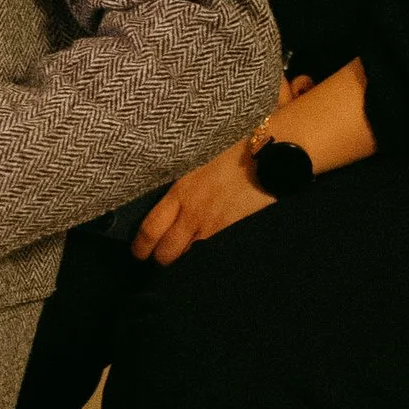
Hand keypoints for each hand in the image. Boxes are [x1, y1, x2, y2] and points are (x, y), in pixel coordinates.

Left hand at [132, 140, 268, 264]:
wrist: (269, 154)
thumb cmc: (234, 149)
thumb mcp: (197, 159)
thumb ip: (182, 181)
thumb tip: (169, 194)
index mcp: (180, 191)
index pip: (150, 228)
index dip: (141, 246)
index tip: (139, 252)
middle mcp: (192, 212)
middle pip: (166, 250)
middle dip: (161, 258)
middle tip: (159, 259)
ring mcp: (213, 225)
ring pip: (189, 254)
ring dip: (183, 257)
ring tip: (182, 255)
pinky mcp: (233, 231)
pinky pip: (211, 250)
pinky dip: (205, 254)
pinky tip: (206, 250)